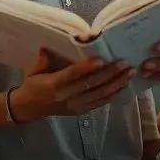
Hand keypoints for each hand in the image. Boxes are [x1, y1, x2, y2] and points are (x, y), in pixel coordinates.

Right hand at [10, 49, 134, 121]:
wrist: (29, 108)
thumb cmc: (32, 84)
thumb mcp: (32, 70)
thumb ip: (41, 60)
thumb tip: (46, 48)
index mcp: (54, 84)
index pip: (73, 75)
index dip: (87, 68)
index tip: (101, 59)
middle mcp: (66, 96)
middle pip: (91, 84)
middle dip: (110, 74)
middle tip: (125, 63)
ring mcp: (75, 106)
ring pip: (99, 95)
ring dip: (116, 84)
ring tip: (129, 73)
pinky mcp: (80, 111)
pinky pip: (99, 103)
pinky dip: (113, 94)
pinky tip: (123, 86)